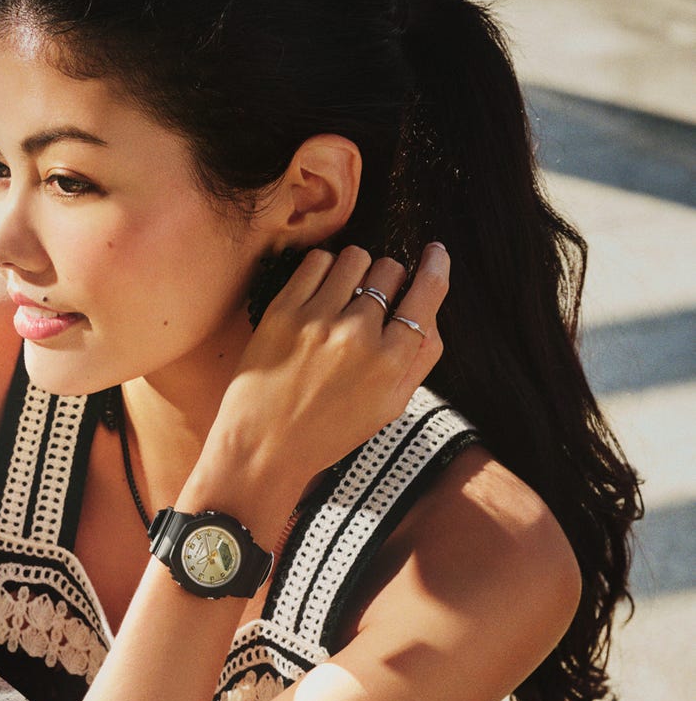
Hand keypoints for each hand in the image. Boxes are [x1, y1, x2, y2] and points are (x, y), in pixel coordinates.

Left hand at [218, 242, 447, 497]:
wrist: (264, 448)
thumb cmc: (329, 431)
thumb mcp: (389, 407)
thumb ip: (418, 360)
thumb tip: (431, 313)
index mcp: (390, 364)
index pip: (427, 295)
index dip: (436, 266)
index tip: (435, 252)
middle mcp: (358, 337)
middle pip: (390, 271)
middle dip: (388, 279)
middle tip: (373, 300)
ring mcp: (318, 321)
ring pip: (355, 258)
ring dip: (356, 270)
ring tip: (344, 294)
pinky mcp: (283, 312)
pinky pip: (317, 261)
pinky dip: (324, 269)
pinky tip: (320, 291)